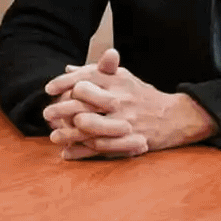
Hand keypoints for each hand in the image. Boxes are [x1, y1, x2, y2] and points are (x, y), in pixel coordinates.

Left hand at [40, 48, 216, 158]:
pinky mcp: (129, 141)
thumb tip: (68, 67)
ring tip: (53, 136)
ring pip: (92, 128)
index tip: (49, 90)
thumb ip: (96, 72)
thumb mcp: (123, 78)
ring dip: (70, 133)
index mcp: (118, 81)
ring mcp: (125, 121)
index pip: (87, 78)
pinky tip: (67, 153)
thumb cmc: (143, 95)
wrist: (174, 116)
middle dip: (63, 109)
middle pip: (87, 102)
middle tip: (46, 114)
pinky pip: (102, 148)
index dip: (65, 83)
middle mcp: (121, 99)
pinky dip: (82, 152)